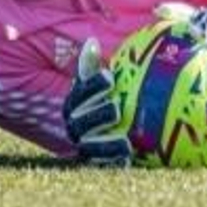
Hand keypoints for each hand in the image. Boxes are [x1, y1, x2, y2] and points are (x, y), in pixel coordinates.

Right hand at [63, 38, 130, 166]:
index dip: (93, 85)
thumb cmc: (108, 96)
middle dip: (98, 114)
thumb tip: (90, 41)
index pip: (81, 91)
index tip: (111, 77)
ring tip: (126, 143)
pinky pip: (102, 165)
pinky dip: (114, 163)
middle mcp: (76, 123)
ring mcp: (84, 144)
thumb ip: (95, 64)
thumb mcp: (101, 80)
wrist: (104, 126)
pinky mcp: (97, 160)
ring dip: (106, 145)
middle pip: (81, 121)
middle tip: (117, 109)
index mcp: (77, 101)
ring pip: (89, 148)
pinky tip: (131, 160)